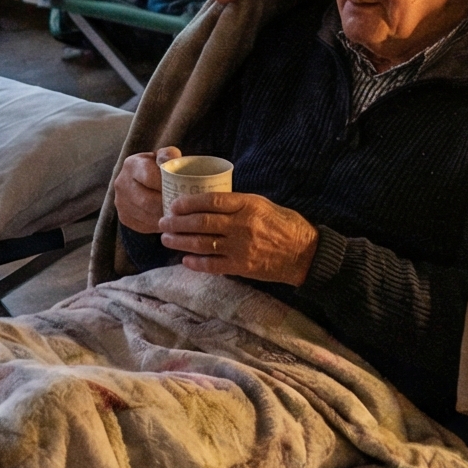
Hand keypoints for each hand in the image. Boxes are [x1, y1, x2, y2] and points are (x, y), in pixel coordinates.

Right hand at [115, 147, 176, 234]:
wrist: (142, 180)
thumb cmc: (158, 167)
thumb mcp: (163, 156)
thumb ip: (168, 155)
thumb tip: (171, 161)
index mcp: (131, 165)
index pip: (149, 177)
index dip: (167, 186)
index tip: (183, 191)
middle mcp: (121, 183)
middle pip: (147, 200)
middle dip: (167, 206)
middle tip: (184, 209)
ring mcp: (120, 202)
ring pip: (146, 216)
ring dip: (164, 218)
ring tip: (179, 216)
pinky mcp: (123, 217)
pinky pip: (143, 226)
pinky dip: (158, 225)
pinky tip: (168, 220)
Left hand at [162, 189, 318, 285]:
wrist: (304, 253)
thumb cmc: (283, 225)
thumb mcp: (262, 204)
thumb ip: (236, 204)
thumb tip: (207, 202)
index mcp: (247, 205)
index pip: (211, 201)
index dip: (188, 203)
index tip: (174, 204)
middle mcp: (242, 226)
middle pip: (201, 223)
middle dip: (177, 223)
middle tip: (163, 222)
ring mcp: (241, 248)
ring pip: (203, 244)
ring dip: (181, 242)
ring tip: (167, 239)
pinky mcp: (242, 267)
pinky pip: (213, 265)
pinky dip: (196, 263)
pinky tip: (185, 259)